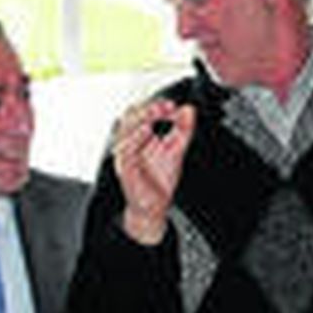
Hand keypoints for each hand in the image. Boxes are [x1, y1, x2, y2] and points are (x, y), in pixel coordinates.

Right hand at [111, 98, 194, 244]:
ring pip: (125, 130)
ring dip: (141, 118)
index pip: (142, 112)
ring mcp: (125, 155)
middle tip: (165, 106)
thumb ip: (183, 130)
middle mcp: (130, 143)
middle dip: (148, 108)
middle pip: (130, 117)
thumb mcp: (176, 150)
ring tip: (156, 112)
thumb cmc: (159, 180)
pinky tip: (146, 131)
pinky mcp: (124, 168)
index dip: (156, 105)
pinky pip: (125, 150)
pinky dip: (134, 138)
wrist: (154, 207)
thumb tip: (188, 110)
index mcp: (139, 136)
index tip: (172, 105)